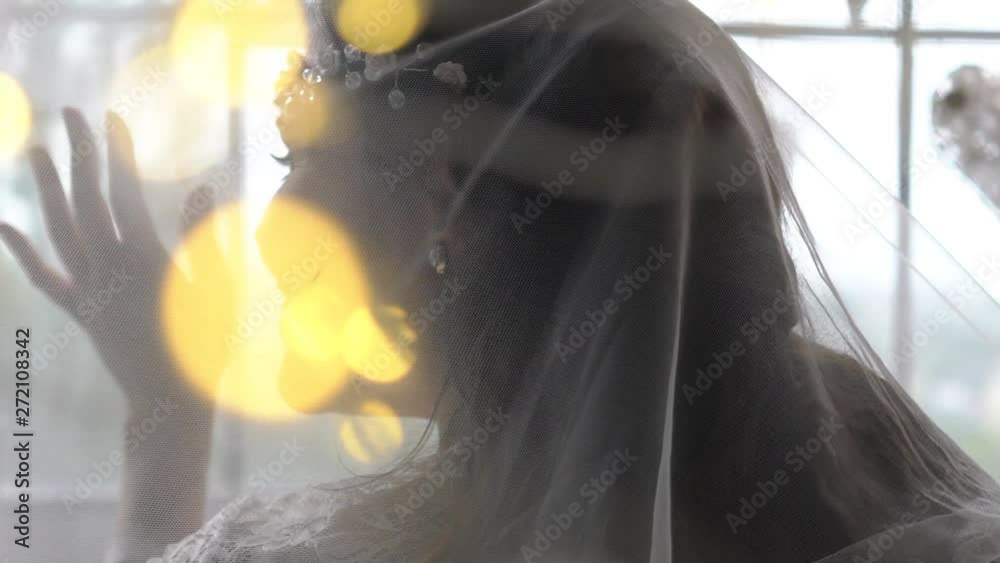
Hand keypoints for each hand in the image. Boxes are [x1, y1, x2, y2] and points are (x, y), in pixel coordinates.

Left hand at [0, 108, 220, 416]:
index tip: (111, 119)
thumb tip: (199, 190)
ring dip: (46, 190)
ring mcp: (89, 291)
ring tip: (35, 153)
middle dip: (80, 156)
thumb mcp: (216, 291)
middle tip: (70, 116)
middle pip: (87, 203)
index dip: (118, 154)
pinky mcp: (80, 312)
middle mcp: (110, 271)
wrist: (169, 402)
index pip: (125, 195)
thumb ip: (201, 239)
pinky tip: (3, 225)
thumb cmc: (204, 349)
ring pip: (59, 232)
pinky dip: (22, 251)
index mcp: (148, 261)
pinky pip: (44, 278)